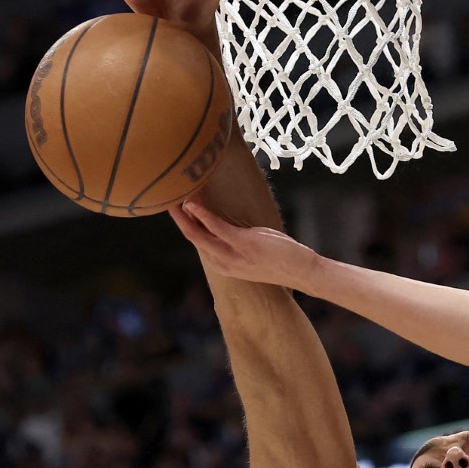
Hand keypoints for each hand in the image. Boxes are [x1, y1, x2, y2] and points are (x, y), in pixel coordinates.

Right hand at [171, 200, 323, 291]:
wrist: (302, 272)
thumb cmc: (280, 258)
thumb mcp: (252, 251)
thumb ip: (235, 241)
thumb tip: (226, 224)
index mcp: (224, 264)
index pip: (198, 241)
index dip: (185, 223)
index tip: (177, 205)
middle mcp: (224, 262)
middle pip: (193, 237)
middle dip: (178, 218)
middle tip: (166, 198)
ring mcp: (233, 255)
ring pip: (198, 234)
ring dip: (185, 214)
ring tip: (174, 195)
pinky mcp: (244, 245)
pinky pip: (217, 228)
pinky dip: (203, 215)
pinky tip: (193, 203)